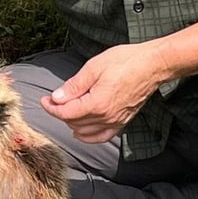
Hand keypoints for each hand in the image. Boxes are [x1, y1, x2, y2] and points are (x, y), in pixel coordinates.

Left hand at [39, 43, 165, 142]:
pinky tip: (82, 128)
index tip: (44, 100)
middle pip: (74, 123)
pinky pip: (101, 137)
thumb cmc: (127, 61)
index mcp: (97, 104)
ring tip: (67, 110)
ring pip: (86, 133)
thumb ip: (74, 85)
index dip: (51, 107)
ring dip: (72, 124)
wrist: (153, 65)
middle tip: (54, 100)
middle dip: (60, 113)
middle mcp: (106, 117)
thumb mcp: (94, 67)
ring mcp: (116, 121)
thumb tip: (57, 97)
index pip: (66, 113)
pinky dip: (89, 135)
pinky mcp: (123, 122)